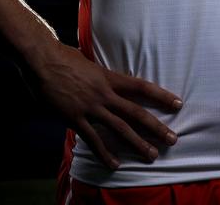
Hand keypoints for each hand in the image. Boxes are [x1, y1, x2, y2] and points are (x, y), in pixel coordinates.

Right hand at [24, 44, 181, 168]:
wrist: (41, 58)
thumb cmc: (62, 56)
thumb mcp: (87, 62)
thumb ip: (98, 74)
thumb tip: (104, 78)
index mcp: (109, 77)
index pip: (141, 87)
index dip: (161, 96)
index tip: (178, 104)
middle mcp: (104, 93)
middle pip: (136, 112)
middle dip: (156, 127)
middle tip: (172, 140)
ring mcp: (90, 107)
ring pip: (120, 129)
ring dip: (137, 143)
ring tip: (151, 155)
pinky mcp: (75, 118)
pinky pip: (93, 139)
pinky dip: (105, 153)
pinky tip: (115, 164)